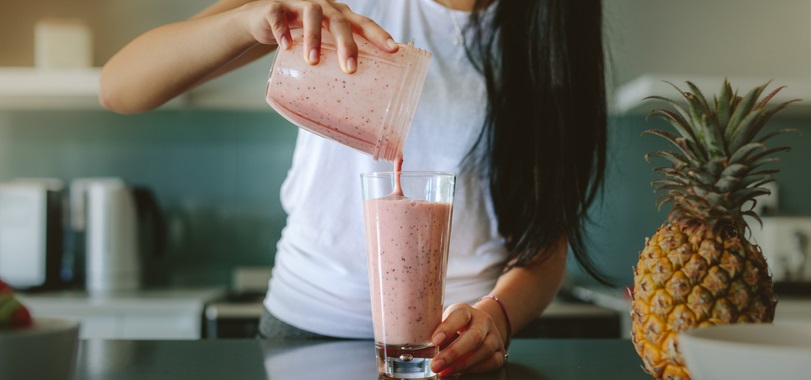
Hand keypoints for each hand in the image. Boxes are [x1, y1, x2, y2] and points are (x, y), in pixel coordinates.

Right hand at [236, 0, 398, 72]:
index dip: (379, 35)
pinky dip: (282, 30)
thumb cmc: (302, 35)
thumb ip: (334, 62)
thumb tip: (352, 105)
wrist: (264, 18)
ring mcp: (299, 4)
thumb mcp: (322, 44)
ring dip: (314, 38)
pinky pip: (278, 15)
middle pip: (339, 21)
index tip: (393, 50)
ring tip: (313, 61)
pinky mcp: (275, 7)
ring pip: (311, 15)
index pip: (363, 24)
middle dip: (346, 44)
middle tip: (350, 68)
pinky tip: (286, 46)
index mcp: (340, 16)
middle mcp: (324, 7)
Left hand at [430, 303, 507, 375]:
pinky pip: (492, 362)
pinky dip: (475, 369)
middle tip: (436, 365)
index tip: (434, 340)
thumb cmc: (456, 326)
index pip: (460, 315)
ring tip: (445, 372)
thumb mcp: (445, 321)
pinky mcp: (500, 351)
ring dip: (463, 364)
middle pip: (474, 336)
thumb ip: (436, 331)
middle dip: (454, 353)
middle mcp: (483, 321)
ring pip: (484, 350)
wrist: (480, 325)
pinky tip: (460, 372)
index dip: (447, 328)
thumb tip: (419, 350)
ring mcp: (494, 335)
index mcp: (466, 310)